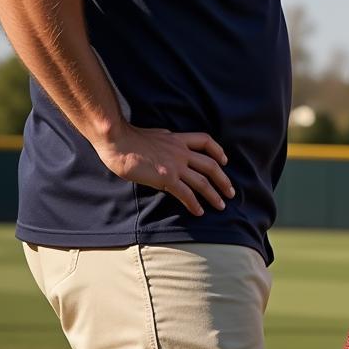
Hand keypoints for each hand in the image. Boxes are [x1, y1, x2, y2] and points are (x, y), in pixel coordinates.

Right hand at [93, 122, 234, 216]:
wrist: (118, 141)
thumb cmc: (129, 139)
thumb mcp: (155, 136)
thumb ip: (166, 142)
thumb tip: (168, 145)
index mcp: (178, 139)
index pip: (206, 141)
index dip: (218, 151)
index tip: (224, 161)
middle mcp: (181, 151)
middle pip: (211, 165)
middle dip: (223, 180)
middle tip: (230, 192)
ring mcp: (175, 165)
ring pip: (202, 181)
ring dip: (214, 195)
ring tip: (221, 206)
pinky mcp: (166, 178)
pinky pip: (186, 193)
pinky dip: (194, 204)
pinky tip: (199, 212)